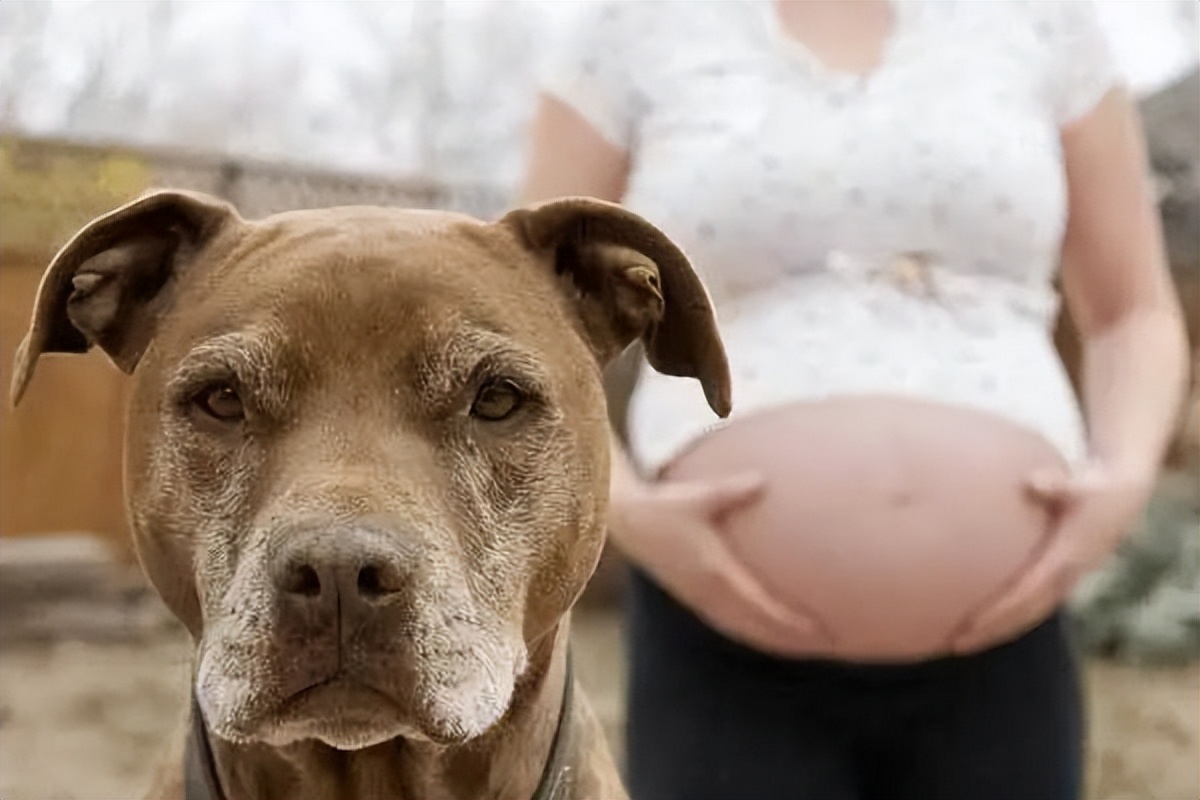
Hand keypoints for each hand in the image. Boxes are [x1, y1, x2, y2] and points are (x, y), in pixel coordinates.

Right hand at [610, 472, 834, 655]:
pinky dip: (753, 631)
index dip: (791, 621)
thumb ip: (731, 490)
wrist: (630, 525)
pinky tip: (768, 631)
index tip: (820, 629)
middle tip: (828, 642)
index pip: (762, 606)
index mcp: (715, 572)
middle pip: (758, 626)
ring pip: (744, 628)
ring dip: (774, 638)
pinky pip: (730, 622)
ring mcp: (701, 598)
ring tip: (805, 643)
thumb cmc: (665, 508)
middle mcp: (710, 592)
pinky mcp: (695, 596)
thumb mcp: (698, 497)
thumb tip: (762, 480)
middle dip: (792, 637)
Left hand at [951, 459, 1155, 652]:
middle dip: (992, 631)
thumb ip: (1056, 484)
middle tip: (955, 645)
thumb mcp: (1080, 485)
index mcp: (1065, 558)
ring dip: (999, 630)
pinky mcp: (1063, 578)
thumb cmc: (1095, 489)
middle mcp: (1066, 576)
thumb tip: (1033, 481)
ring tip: (963, 642)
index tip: (970, 624)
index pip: (1026, 593)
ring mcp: (1066, 581)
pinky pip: (1034, 605)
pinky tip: (988, 624)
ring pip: (1030, 614)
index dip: (998, 611)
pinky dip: (1012, 617)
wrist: (1124, 499)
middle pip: (1025, 614)